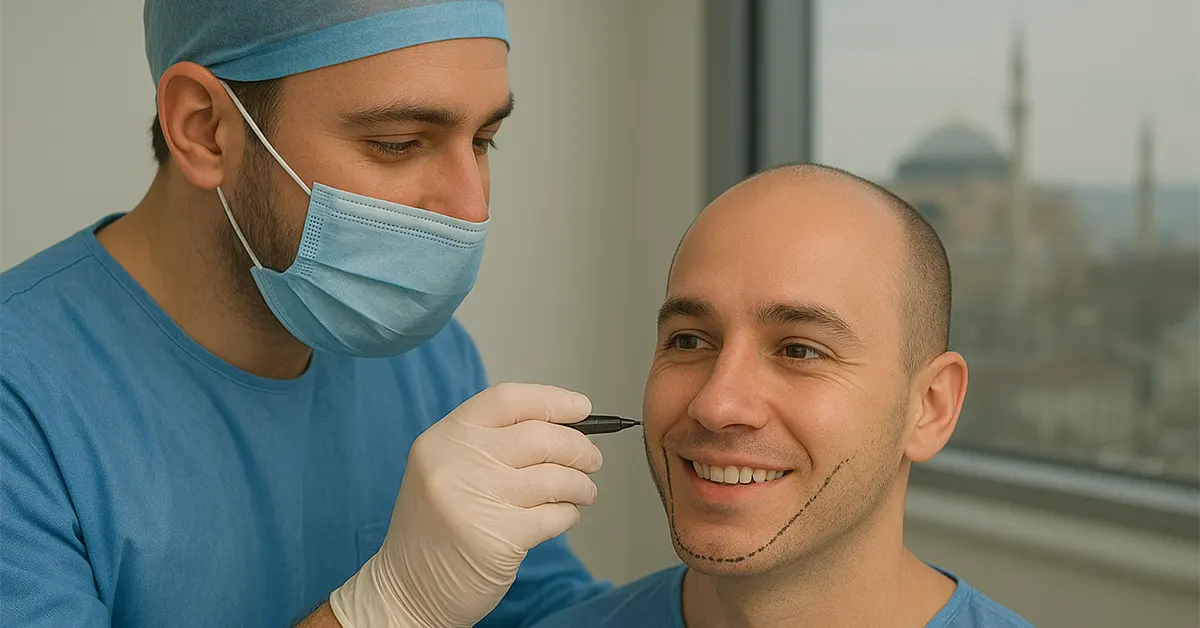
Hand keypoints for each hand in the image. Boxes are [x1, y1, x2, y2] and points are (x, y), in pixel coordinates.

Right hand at [329, 383, 601, 627]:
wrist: (407, 589)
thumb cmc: (436, 527)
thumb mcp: (446, 469)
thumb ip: (493, 444)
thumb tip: (565, 427)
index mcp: (444, 438)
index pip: (507, 399)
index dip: (552, 400)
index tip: (582, 408)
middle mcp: (456, 462)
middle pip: (540, 436)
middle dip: (578, 448)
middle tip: (591, 460)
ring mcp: (475, 500)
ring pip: (554, 477)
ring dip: (580, 484)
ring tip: (584, 492)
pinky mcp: (497, 538)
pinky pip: (554, 515)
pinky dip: (568, 514)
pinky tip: (563, 516)